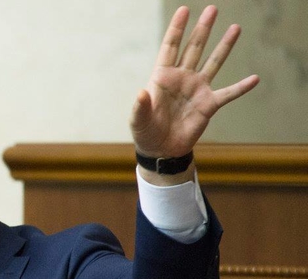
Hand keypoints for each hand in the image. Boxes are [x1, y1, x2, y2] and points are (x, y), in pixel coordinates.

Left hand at [130, 5, 259, 158]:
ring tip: (235, 28)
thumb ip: (140, 106)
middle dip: (203, 29)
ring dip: (224, 46)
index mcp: (162, 77)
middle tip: (213, 9)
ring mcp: (197, 89)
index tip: (185, 10)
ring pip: (213, 63)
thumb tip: (141, 93)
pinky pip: (228, 94)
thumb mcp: (138, 120)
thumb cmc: (146, 131)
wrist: (161, 149)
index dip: (177, 29)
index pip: (170, 47)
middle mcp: (182, 78)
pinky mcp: (209, 104)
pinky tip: (254, 79)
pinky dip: (241, 87)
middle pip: (194, 48)